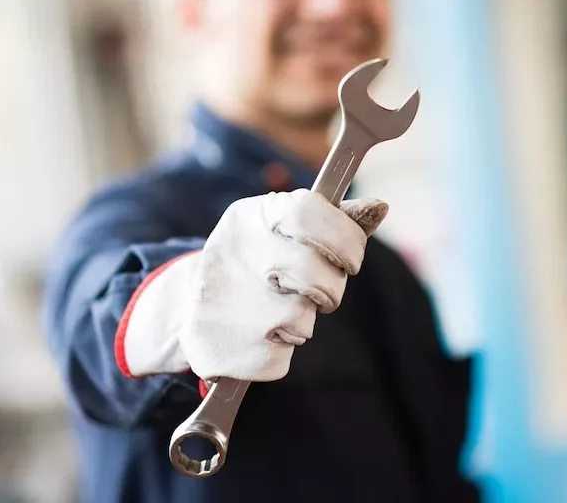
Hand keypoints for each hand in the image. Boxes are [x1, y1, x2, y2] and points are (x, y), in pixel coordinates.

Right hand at [116, 189, 387, 382]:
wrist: (186, 306)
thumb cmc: (256, 260)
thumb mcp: (286, 227)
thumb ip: (334, 220)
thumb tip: (380, 207)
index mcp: (254, 216)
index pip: (314, 214)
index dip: (345, 241)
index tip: (347, 260)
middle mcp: (236, 253)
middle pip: (320, 277)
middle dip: (328, 290)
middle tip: (312, 291)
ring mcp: (225, 302)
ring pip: (302, 322)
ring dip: (300, 322)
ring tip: (273, 311)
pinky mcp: (222, 350)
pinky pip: (282, 359)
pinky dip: (277, 353)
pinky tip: (255, 337)